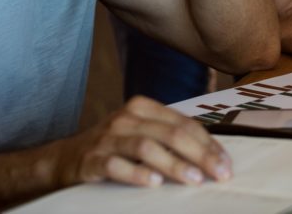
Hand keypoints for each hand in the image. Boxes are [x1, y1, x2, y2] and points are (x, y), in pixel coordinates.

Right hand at [56, 96, 230, 187]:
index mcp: (143, 107)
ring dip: (174, 165)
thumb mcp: (140, 133)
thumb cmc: (113, 147)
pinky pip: (117, 165)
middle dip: (200, 155)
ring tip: (195, 180)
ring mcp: (108, 138)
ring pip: (147, 147)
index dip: (208, 143)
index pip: (184, 123)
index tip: (227, 163)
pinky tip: (154, 184)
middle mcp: (126, 118)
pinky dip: (137, 174)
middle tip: (220, 174)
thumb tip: (212, 155)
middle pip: (171, 133)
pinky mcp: (92, 159)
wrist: (64, 159)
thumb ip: (169, 137)